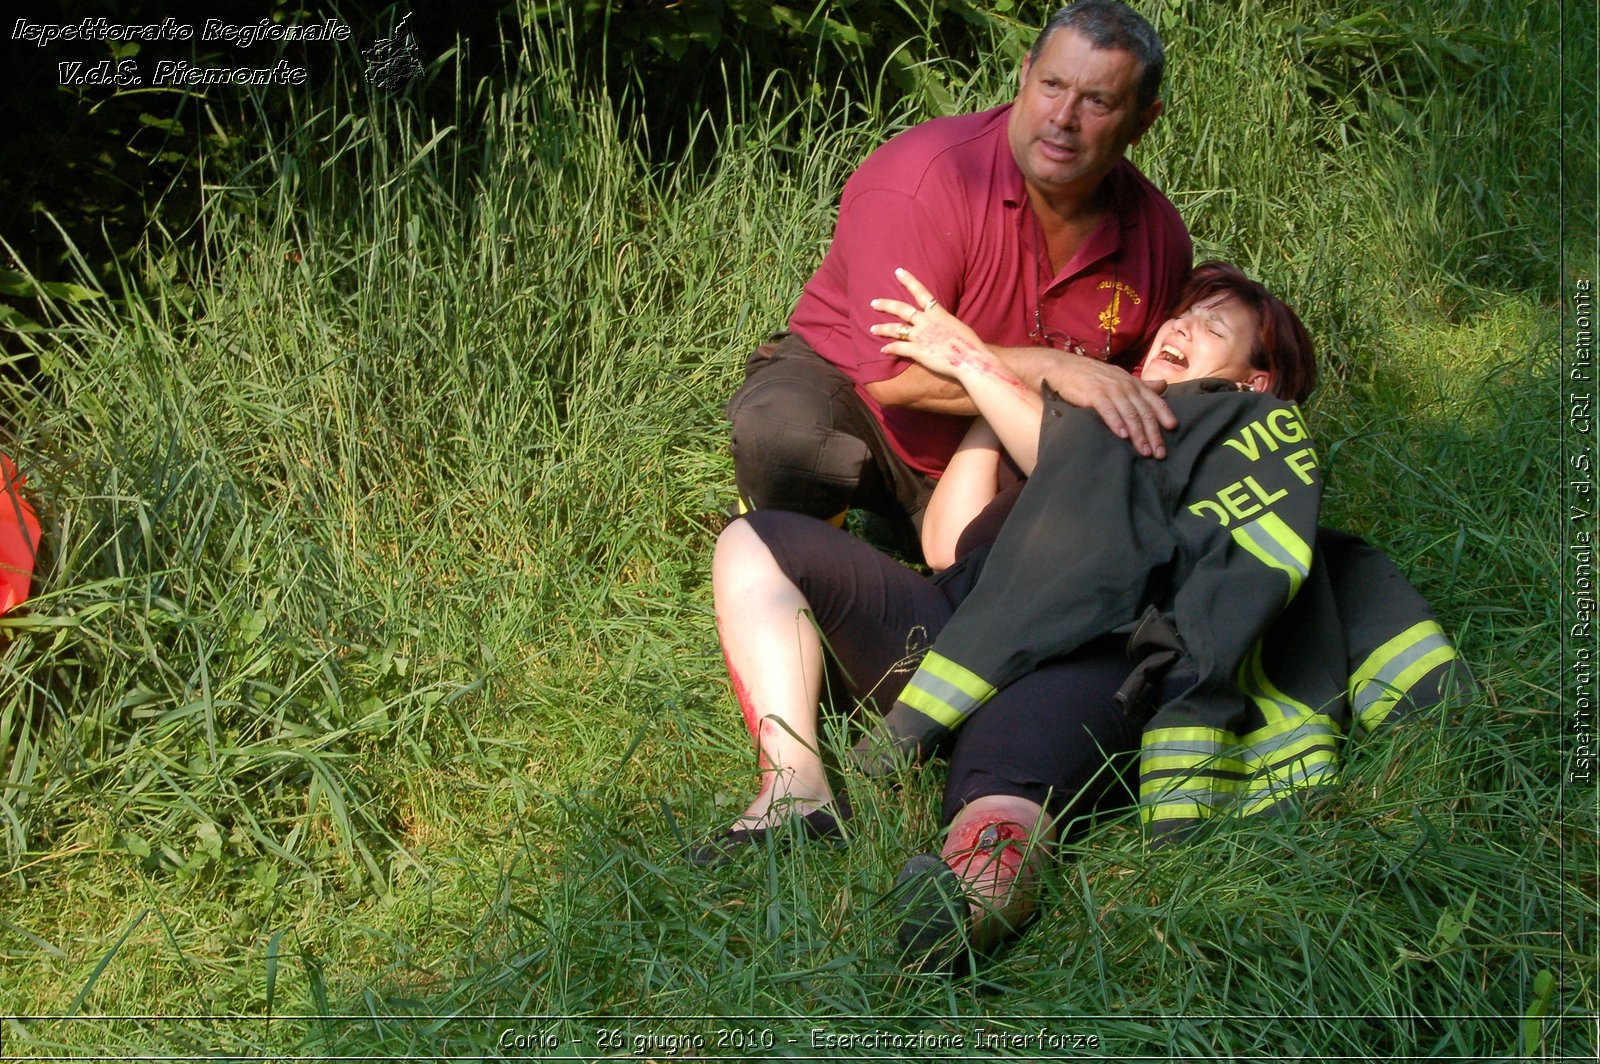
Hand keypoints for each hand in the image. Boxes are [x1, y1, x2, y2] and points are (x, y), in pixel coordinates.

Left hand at [869, 268, 995, 379]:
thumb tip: (942, 323)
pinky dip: (890, 348)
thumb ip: (944, 322)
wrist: (971, 359)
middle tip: (873, 303)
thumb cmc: (969, 344)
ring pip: (896, 329)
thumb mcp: (957, 326)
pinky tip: (883, 350)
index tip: (898, 271)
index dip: (909, 280)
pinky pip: (899, 348)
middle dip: (885, 304)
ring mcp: (921, 336)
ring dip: (883, 328)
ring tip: (872, 329)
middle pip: (901, 309)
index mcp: (938, 312)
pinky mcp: (918, 351)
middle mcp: (926, 321)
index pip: (921, 292)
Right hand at [1032, 350, 1176, 458]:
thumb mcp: (1120, 378)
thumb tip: (1163, 386)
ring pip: (1129, 413)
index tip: (1173, 430)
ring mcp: (1110, 389)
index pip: (1154, 399)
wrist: (1063, 367)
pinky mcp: (1093, 393)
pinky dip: (1116, 422)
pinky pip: (1108, 409)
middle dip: (1153, 433)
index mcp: (1133, 383)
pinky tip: (1122, 435)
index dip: (1164, 414)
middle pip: (1144, 411)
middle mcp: (1125, 385)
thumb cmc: (1092, 376)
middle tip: (1159, 453)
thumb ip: (1141, 385)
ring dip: (1138, 434)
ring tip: (1143, 451)